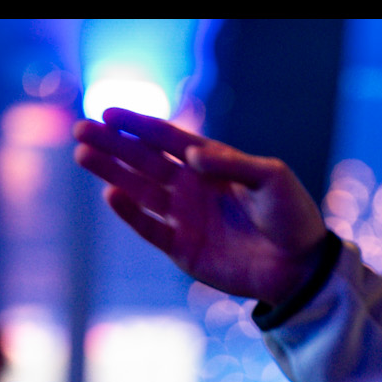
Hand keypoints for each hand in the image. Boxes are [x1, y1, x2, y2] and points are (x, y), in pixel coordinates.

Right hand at [72, 110, 330, 305]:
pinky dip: (130, 213)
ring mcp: (185, 218)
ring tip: (84, 154)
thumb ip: (232, 163)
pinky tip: (111, 195)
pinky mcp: (183, 249)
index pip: (168, 139)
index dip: (139, 125)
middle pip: (144, 161)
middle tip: (81, 130)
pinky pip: (150, 227)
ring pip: (140, 190)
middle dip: (113, 145)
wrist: (300, 267)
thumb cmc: (292, 216)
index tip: (109, 113)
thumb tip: (191, 154)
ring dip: (112, 173)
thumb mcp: (272, 178)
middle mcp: (193, 188)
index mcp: (213, 164)